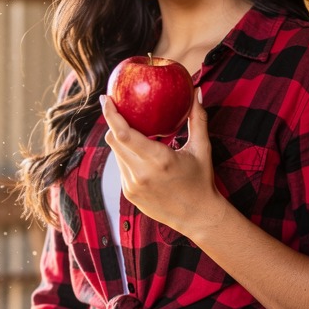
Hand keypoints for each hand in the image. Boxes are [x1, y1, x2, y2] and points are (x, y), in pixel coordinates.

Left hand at [100, 89, 227, 238]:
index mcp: (159, 160)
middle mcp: (141, 174)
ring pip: (116, 153)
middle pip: (113, 140)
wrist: (197, 217)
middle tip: (118, 108)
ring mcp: (132, 186)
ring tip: (133, 130)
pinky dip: (126, 156)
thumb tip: (197, 91)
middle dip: (113, 122)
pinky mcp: (129, 193)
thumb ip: (198, 118)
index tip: (106, 98)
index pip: (124, 134)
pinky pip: (121, 167)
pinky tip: (138, 152)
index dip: (111, 114)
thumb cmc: (201, 180)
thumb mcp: (201, 149)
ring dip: (120, 139)